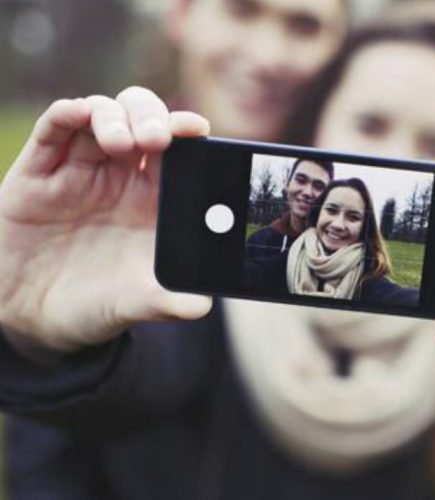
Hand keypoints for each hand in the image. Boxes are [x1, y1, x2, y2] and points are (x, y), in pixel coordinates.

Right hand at [0, 87, 212, 354]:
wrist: (37, 320)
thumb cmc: (99, 305)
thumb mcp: (137, 304)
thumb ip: (170, 301)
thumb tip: (202, 306)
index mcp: (154, 199)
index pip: (177, 150)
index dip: (186, 132)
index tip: (197, 128)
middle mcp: (120, 177)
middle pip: (140, 119)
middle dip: (150, 116)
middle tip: (157, 138)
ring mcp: (78, 172)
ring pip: (98, 116)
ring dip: (113, 117)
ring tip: (121, 143)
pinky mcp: (37, 176)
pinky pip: (50, 133)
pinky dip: (64, 115)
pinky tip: (76, 113)